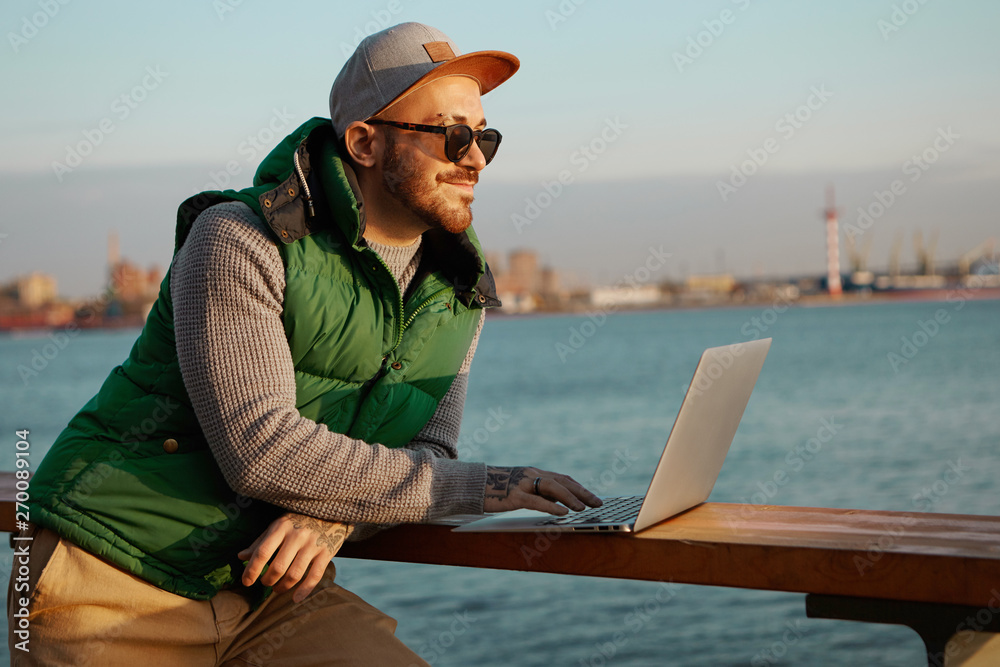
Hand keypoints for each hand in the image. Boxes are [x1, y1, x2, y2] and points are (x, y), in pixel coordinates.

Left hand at [237, 513, 352, 602]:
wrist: (330, 512)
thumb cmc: (299, 520)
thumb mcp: (278, 525)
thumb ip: (260, 542)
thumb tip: (241, 557)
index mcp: (282, 527)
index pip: (263, 552)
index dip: (252, 570)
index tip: (246, 582)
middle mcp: (297, 536)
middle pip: (278, 567)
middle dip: (268, 581)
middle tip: (266, 583)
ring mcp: (312, 545)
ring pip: (294, 574)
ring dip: (282, 587)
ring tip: (278, 589)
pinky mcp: (326, 552)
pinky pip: (314, 576)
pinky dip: (304, 590)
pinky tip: (296, 598)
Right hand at [483, 466, 602, 514]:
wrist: (472, 484)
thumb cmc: (497, 490)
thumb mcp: (521, 489)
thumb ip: (539, 493)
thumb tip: (560, 502)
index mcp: (535, 473)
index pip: (563, 479)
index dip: (580, 488)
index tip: (594, 498)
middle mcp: (532, 475)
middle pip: (563, 481)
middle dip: (582, 493)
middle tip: (598, 503)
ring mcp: (523, 484)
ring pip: (552, 487)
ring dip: (571, 498)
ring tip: (583, 508)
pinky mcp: (513, 496)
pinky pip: (536, 501)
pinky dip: (551, 506)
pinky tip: (563, 513)